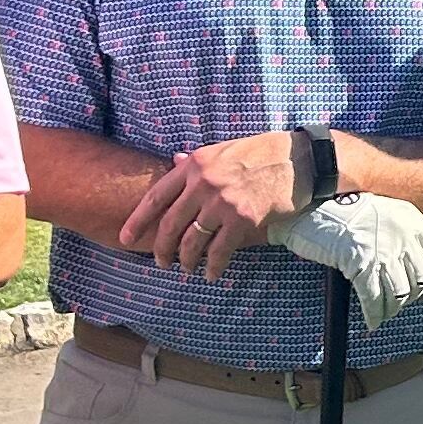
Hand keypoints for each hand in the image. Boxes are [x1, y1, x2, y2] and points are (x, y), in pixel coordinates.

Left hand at [116, 132, 299, 280]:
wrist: (297, 159)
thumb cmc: (260, 153)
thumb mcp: (222, 150)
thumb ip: (195, 161)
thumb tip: (172, 161)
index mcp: (194, 165)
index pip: (156, 197)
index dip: (137, 221)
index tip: (125, 238)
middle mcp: (204, 183)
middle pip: (171, 225)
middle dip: (162, 249)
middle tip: (162, 263)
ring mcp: (223, 203)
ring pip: (193, 242)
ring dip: (187, 261)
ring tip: (187, 269)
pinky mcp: (244, 220)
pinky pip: (220, 251)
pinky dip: (214, 266)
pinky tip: (212, 273)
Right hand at [277, 192, 422, 329]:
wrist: (310, 204)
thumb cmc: (346, 208)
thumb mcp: (390, 211)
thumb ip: (415, 230)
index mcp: (413, 219)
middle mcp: (403, 234)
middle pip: (421, 280)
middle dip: (411, 298)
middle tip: (399, 304)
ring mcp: (382, 249)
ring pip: (399, 293)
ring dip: (392, 309)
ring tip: (383, 312)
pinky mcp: (360, 263)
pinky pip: (374, 299)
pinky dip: (374, 315)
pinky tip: (372, 320)